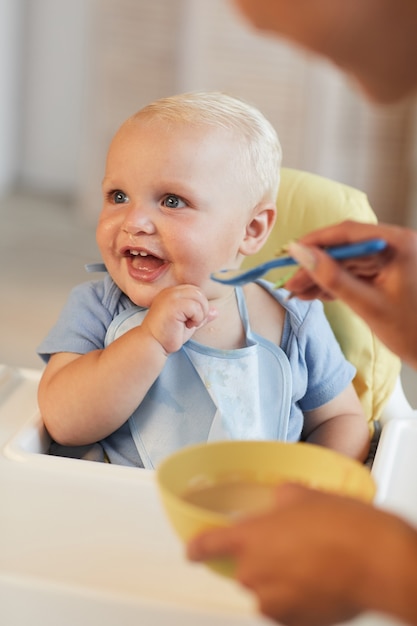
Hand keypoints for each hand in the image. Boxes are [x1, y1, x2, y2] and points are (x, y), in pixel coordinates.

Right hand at [141, 285, 216, 353]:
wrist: (153, 344)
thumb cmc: (168, 335)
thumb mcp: (189, 324)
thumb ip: (201, 315)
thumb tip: (216, 311)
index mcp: (173, 292)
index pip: (196, 291)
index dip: (200, 305)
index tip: (191, 319)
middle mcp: (171, 291)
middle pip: (199, 292)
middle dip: (202, 309)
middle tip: (192, 322)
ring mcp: (171, 296)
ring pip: (199, 298)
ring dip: (199, 314)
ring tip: (188, 324)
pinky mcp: (172, 304)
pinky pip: (195, 307)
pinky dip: (196, 319)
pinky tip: (185, 325)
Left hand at [187, 484, 416, 625]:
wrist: (377, 562)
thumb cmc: (342, 526)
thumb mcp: (304, 495)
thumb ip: (280, 498)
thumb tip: (279, 501)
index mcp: (249, 538)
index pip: (206, 545)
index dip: (195, 548)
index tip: (191, 551)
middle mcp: (254, 572)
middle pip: (242, 567)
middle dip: (260, 556)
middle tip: (290, 543)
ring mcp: (274, 601)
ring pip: (266, 588)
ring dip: (279, 577)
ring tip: (311, 560)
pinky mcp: (296, 622)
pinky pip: (285, 607)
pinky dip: (295, 595)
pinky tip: (319, 578)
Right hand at [284, 220, 416, 367]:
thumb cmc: (413, 332)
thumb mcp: (367, 304)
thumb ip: (332, 277)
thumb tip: (300, 253)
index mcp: (398, 244)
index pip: (349, 232)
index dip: (316, 241)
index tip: (291, 252)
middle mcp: (397, 246)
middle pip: (346, 249)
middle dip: (316, 266)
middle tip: (290, 282)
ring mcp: (393, 261)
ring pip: (348, 264)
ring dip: (323, 278)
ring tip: (297, 293)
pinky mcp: (389, 276)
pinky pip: (357, 275)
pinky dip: (336, 285)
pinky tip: (315, 295)